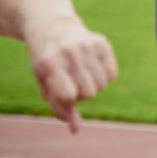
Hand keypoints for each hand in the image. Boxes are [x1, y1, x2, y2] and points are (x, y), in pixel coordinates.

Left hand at [25, 17, 117, 132]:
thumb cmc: (46, 62)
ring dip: (93, 86)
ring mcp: (88, 46)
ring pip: (102, 84)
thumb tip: (76, 130)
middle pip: (90, 93)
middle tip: (72, 84)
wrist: (52, 27)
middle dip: (82, 95)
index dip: (68, 101)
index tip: (63, 93)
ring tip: (81, 75)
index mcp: (49, 64)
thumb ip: (59, 107)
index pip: (69, 95)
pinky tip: (92, 68)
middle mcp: (70, 53)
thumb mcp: (44, 84)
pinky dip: (104, 77)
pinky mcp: (102, 43)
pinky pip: (112, 74)